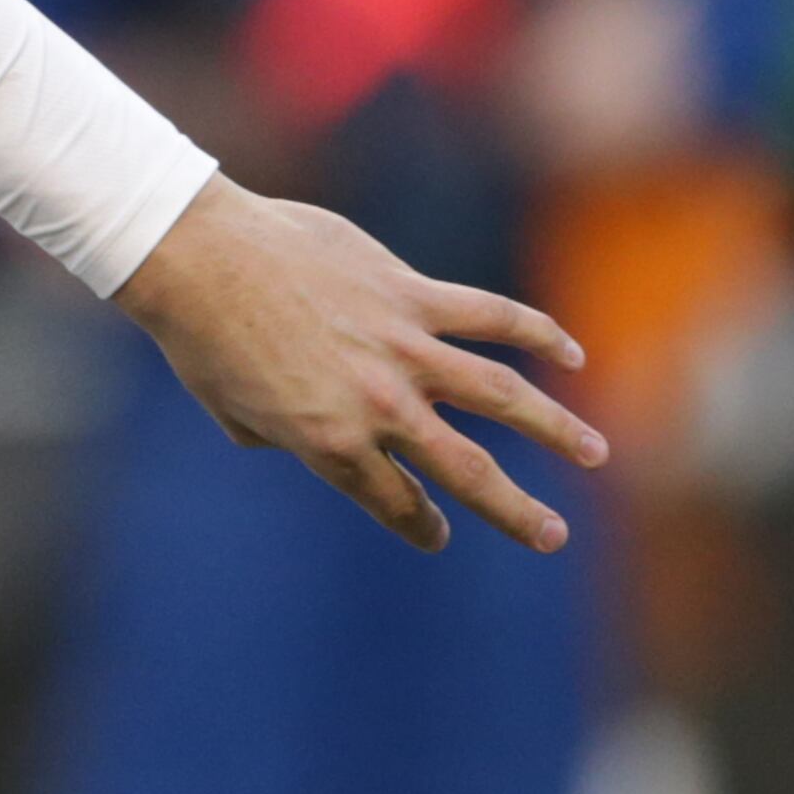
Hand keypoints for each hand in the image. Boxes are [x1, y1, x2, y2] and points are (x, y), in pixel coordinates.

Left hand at [112, 174, 607, 553]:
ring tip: (596, 453)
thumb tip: (284, 438)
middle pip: (467, 471)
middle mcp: (378, 405)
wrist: (196, 255)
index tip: (437, 532)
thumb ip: (271, 435)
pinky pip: (489, 315)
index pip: (393, 501)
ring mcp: (402, 348)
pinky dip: (536, 332)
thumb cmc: (199, 335)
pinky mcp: (409, 292)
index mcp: (330, 444)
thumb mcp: (228, 411)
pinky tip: (571, 353)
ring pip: (502, 396)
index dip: (418, 522)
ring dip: (556, 427)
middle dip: (515, 511)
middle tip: (553, 538)